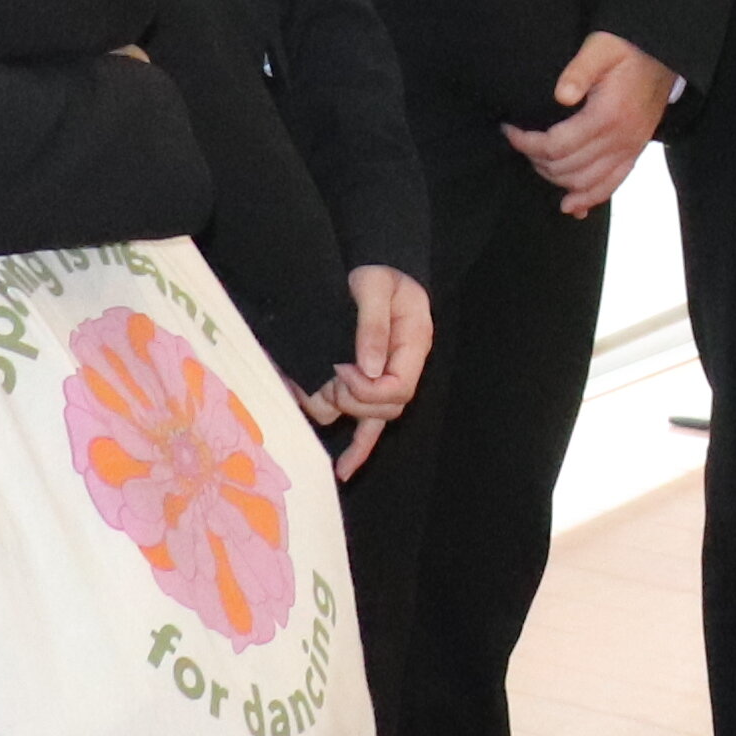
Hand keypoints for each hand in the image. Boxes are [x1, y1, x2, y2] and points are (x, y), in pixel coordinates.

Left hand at [318, 263, 431, 478]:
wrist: (375, 265)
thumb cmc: (377, 271)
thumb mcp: (375, 286)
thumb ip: (372, 324)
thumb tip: (366, 368)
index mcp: (414, 345)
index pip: (398, 388)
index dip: (367, 389)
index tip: (342, 369)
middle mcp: (403, 367)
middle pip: (385, 408)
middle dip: (354, 400)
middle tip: (331, 377)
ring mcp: (387, 378)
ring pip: (371, 419)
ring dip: (344, 412)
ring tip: (322, 390)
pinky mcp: (370, 383)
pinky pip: (368, 423)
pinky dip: (358, 448)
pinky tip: (343, 470)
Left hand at [505, 28, 672, 217]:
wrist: (666, 55)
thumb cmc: (629, 49)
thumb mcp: (601, 47)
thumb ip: (579, 70)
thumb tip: (561, 96)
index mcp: (608, 115)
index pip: (557, 145)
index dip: (527, 143)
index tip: (510, 130)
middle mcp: (620, 139)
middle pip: (567, 168)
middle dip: (536, 160)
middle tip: (520, 143)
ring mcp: (629, 149)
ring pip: (586, 183)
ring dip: (556, 180)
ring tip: (537, 162)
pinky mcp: (635, 153)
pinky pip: (611, 186)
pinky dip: (589, 199)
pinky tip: (571, 205)